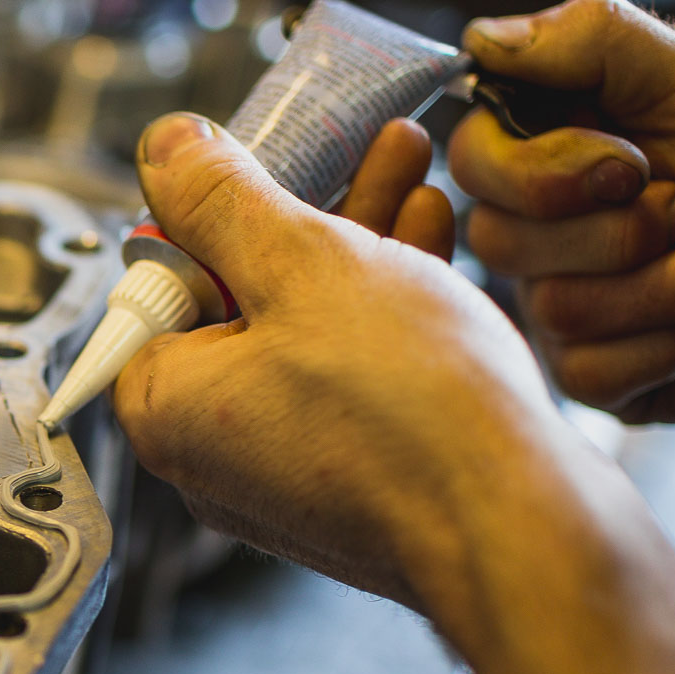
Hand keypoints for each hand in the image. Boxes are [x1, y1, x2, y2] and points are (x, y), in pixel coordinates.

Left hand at [113, 112, 584, 612]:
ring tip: (408, 164)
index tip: (268, 160)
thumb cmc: (405, 409)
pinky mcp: (349, 486)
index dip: (215, 213)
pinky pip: (349, 381)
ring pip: (305, 335)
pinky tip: (430, 238)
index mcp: (163, 407)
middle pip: (238, 304)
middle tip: (356, 145)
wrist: (517, 528)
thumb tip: (163, 148)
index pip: (157, 286)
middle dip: (305, 211)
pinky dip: (382, 311)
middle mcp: (207, 455)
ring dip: (355, 244)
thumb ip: (223, 200)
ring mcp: (280, 477)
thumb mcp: (300, 263)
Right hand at [451, 0, 674, 420]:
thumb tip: (480, 39)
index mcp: (559, 148)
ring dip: (658, 288)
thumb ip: (590, 41)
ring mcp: (569, 303)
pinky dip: (660, 347)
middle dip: (615, 232)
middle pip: (498, 240)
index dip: (536, 173)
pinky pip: (583, 374)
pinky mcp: (602, 373)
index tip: (628, 166)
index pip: (469, 160)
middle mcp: (549, 228)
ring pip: (551, 310)